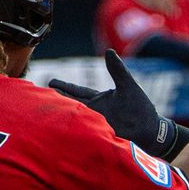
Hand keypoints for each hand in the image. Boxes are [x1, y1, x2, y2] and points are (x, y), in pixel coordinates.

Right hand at [49, 50, 176, 156]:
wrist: (151, 132)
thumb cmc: (141, 108)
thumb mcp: (128, 86)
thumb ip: (118, 71)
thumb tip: (109, 51)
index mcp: (99, 100)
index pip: (77, 92)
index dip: (64, 87)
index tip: (50, 82)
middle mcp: (94, 113)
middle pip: (70, 106)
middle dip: (55, 102)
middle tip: (37, 97)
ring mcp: (95, 126)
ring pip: (73, 120)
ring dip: (60, 118)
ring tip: (42, 115)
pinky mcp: (98, 138)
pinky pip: (81, 135)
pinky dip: (70, 134)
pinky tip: (58, 135)